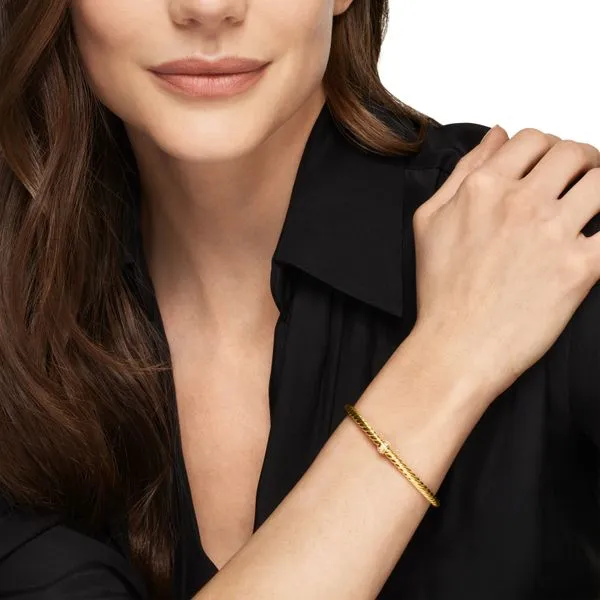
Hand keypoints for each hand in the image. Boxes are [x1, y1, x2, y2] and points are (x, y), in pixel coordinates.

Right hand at [411, 126, 599, 401]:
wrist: (455, 346)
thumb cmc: (441, 291)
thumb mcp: (430, 220)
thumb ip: (464, 171)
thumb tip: (496, 136)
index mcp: (483, 189)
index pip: (531, 140)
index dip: (545, 147)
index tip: (549, 163)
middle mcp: (519, 203)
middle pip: (573, 153)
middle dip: (582, 159)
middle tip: (581, 177)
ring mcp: (552, 234)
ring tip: (595, 203)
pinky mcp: (579, 268)